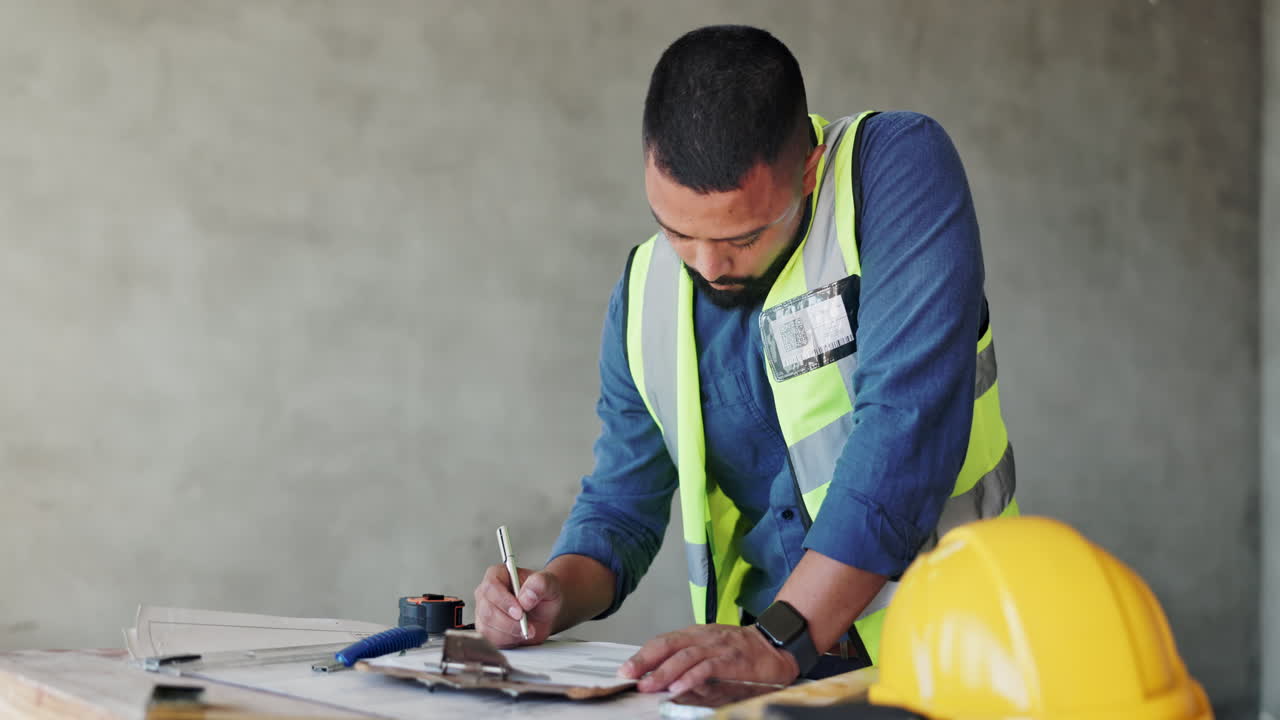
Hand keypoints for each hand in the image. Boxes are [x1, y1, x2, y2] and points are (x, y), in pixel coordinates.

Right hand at [473, 564, 562, 647]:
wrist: (545, 611)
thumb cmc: (543, 593)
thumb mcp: (549, 584)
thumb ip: (540, 584)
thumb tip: (526, 596)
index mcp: (497, 575)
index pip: (491, 586)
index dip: (504, 601)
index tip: (520, 612)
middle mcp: (486, 593)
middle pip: (487, 610)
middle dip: (508, 621)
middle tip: (526, 625)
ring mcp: (484, 612)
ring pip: (487, 627)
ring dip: (510, 632)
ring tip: (528, 629)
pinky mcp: (487, 629)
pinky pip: (491, 639)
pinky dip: (508, 640)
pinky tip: (520, 634)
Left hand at [617, 624, 799, 693]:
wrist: (776, 646)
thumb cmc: (743, 653)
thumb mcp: (712, 652)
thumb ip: (690, 664)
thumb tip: (665, 682)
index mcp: (697, 635)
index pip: (664, 641)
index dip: (643, 654)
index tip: (626, 668)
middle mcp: (704, 638)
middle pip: (669, 645)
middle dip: (645, 660)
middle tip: (629, 675)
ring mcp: (719, 648)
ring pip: (686, 656)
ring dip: (665, 671)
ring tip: (649, 684)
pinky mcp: (732, 661)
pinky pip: (708, 668)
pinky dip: (692, 677)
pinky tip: (679, 687)